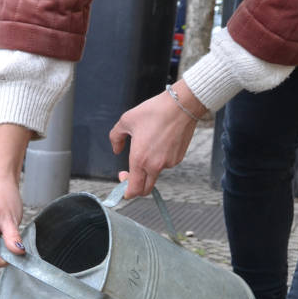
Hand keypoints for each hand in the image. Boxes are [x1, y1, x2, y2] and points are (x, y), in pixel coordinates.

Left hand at [109, 79, 206, 197]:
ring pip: (155, 174)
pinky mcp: (178, 158)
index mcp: (139, 159)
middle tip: (131, 173)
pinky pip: (166, 164)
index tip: (123, 180)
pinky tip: (160, 142)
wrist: (181, 106)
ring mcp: (168, 163)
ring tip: (149, 144)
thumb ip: (116, 138)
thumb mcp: (126, 121)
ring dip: (149, 167)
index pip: (134, 189)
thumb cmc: (154, 111)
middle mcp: (155, 165)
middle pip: (145, 189)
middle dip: (136, 187)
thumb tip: (116, 150)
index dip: (126, 192)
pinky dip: (160, 158)